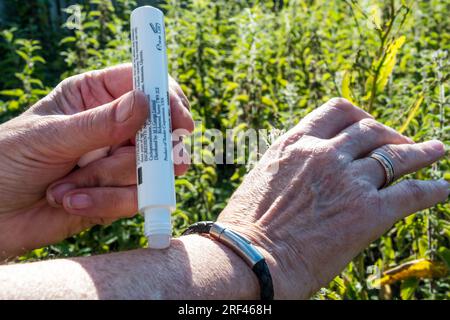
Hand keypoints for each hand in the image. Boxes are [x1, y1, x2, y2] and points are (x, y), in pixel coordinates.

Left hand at [0, 64, 193, 259]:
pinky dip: (104, 202)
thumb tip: (145, 104)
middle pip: (158, 130)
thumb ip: (98, 124)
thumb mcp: (50, 136)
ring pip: (147, 169)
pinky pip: (134, 199)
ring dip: (107, 181)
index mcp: (94, 97)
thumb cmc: (7, 162)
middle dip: (152, 151)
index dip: (167, 100)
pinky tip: (69, 201)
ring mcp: (117, 162)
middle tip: (164, 164)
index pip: (143, 85)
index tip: (181, 123)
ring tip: (65, 186)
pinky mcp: (117, 194)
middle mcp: (111, 128)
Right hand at [217, 98, 448, 298]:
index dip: (359, 115)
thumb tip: (300, 172)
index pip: (337, 111)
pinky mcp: (369, 212)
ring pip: (397, 156)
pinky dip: (432, 189)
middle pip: (371, 129)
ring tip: (437, 150)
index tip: (368, 125)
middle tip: (401, 144)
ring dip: (422, 152)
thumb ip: (289, 167)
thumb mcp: (262, 179)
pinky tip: (442, 189)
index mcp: (296, 143)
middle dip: (390, 134)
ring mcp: (349, 180)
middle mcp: (325, 154)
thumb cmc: (246, 227)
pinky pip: (412, 193)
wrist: (249, 260)